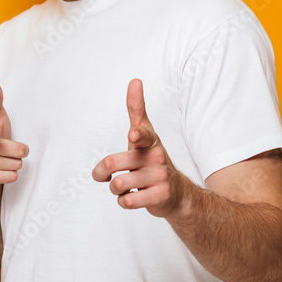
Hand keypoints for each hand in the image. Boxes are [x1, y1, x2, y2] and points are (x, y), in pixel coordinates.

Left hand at [92, 79, 184, 215]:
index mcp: (150, 141)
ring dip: (115, 189)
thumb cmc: (153, 160)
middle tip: (107, 176)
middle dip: (102, 173)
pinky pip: (127, 201)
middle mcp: (156, 157)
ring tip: (126, 187)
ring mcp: (160, 177)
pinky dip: (124, 201)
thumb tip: (135, 80)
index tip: (132, 136)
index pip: (142, 134)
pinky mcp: (161, 196)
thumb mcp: (146, 134)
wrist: (178, 194)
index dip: (136, 135)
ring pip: (118, 185)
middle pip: (112, 164)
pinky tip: (134, 197)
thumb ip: (136, 110)